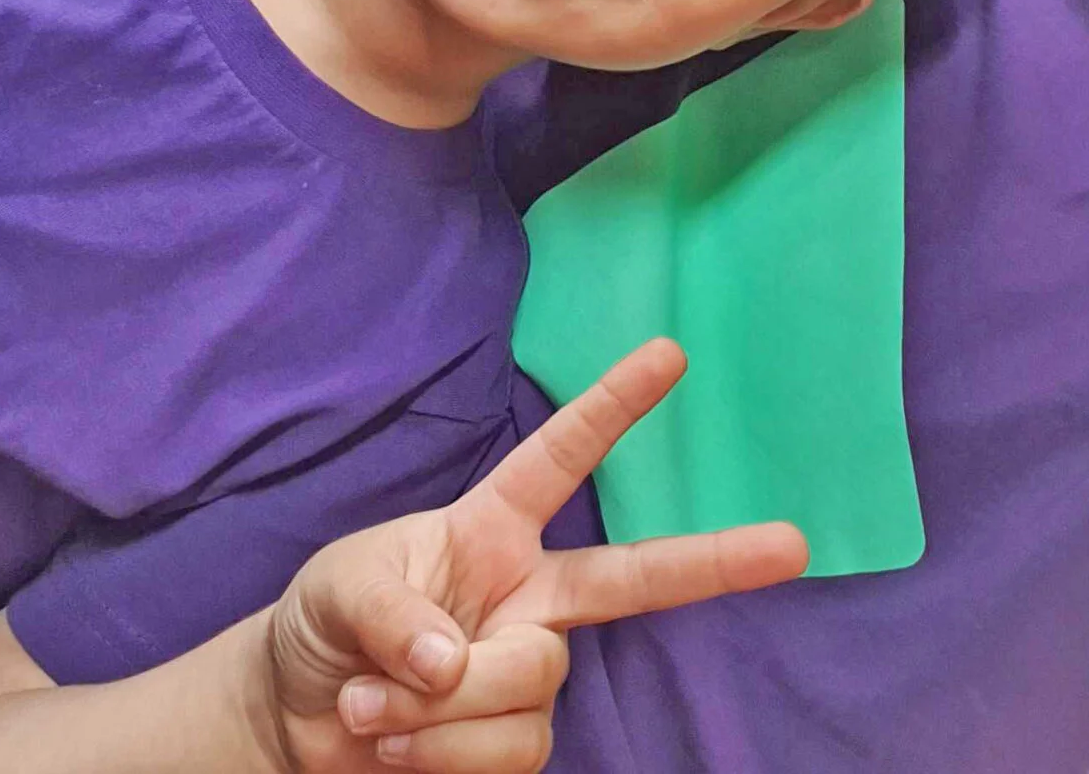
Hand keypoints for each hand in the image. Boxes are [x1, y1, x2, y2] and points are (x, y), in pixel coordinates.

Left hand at [254, 338, 806, 772]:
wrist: (296, 720)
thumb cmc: (322, 626)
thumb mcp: (338, 591)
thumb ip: (393, 616)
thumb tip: (454, 662)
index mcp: (492, 531)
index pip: (560, 460)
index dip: (613, 407)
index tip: (671, 355)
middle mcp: (529, 597)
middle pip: (635, 579)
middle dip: (717, 562)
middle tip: (792, 545)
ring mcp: (529, 674)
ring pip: (535, 683)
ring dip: (441, 708)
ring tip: (376, 705)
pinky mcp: (514, 744)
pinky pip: (510, 750)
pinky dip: (440, 754)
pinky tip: (394, 747)